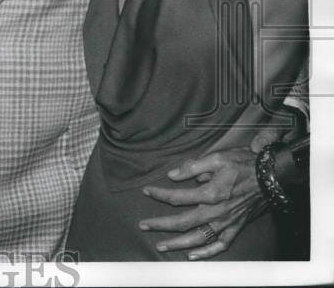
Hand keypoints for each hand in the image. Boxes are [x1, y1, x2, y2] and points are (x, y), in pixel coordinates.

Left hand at [139, 130, 278, 259]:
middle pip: (183, 222)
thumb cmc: (242, 164)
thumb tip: (172, 175)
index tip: (146, 191)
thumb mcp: (216, 158)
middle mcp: (217, 212)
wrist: (270, 176)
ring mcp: (227, 222)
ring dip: (177, 244)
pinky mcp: (236, 227)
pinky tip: (192, 256)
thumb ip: (192, 167)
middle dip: (160, 225)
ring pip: (198, 238)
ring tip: (160, 246)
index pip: (177, 197)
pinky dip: (206, 253)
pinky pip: (220, 245)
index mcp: (210, 193)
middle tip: (143, 226)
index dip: (159, 194)